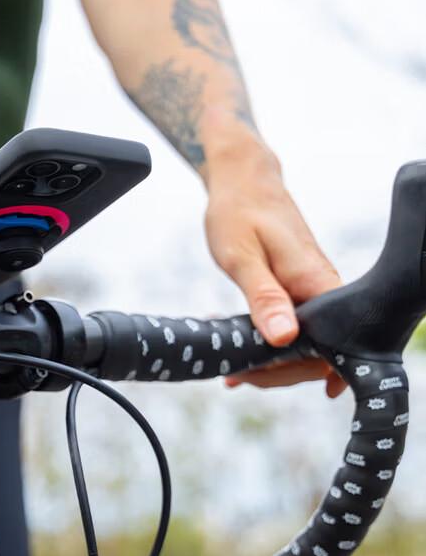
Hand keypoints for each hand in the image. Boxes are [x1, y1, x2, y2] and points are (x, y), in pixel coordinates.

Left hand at [202, 142, 345, 397]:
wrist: (243, 180)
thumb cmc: (239, 211)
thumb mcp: (242, 256)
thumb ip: (264, 298)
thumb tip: (284, 339)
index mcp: (316, 283)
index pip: (324, 350)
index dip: (290, 372)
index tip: (249, 375)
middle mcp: (324, 290)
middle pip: (315, 354)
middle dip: (275, 373)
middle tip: (231, 375)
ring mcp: (314, 291)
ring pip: (303, 344)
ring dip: (269, 362)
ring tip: (230, 367)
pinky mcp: (301, 289)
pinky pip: (295, 327)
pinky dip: (268, 344)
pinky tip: (241, 349)